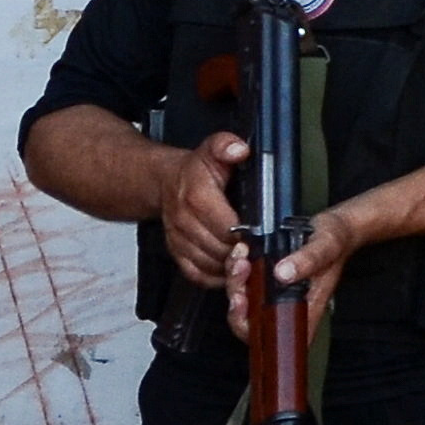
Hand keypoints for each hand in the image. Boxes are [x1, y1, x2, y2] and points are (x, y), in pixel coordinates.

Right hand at [160, 132, 248, 286]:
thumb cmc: (196, 169)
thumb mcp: (212, 149)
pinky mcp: (176, 253)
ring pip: (208, 265)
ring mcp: (178, 240)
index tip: (260, 236)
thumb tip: (239, 150)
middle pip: (218, 249)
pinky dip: (215, 278)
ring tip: (249, 263)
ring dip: (230, 268)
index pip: (225, 226)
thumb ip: (226, 146)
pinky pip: (196, 274)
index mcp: (196, 196)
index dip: (245, 235)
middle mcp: (184, 221)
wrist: (165, 182)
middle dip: (240, 254)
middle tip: (260, 253)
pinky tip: (231, 271)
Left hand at [232, 204, 361, 344]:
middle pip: (250, 321)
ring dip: (235, 279)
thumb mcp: (326, 246)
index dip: (251, 329)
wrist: (334, 226)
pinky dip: (236, 267)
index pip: (275, 336)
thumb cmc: (336, 241)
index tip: (243, 302)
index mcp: (305, 308)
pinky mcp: (265, 278)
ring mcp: (273, 293)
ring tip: (241, 256)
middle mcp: (286, 305)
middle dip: (237, 298)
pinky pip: (242, 281)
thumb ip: (309, 260)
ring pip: (242, 300)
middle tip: (240, 271)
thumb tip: (283, 274)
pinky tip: (242, 250)